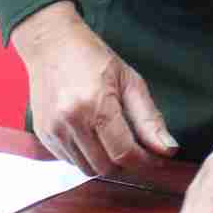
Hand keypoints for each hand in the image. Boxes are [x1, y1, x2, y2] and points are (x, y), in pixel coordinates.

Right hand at [12, 3, 175, 175]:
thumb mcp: (129, 80)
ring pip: (87, 169)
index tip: (157, 160)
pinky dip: (86, 158)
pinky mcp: (43, 134)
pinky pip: (70, 161)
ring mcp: (53, 130)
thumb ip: (149, 118)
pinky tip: (93, 138)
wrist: (50, 43)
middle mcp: (71, 122)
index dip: (145, 162)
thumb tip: (169, 150)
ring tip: (115, 144)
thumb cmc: (93, 57)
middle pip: (106, 167)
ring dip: (105, 164)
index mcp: (96, 105)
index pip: (124, 153)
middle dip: (127, 166)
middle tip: (139, 152)